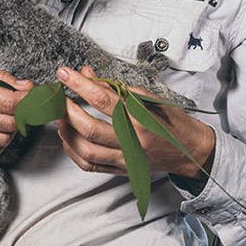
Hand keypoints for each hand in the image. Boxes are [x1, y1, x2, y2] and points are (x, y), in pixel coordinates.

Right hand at [0, 57, 32, 155]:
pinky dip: (1, 140)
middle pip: (10, 123)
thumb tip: (24, 86)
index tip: (35, 93)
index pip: (9, 102)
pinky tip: (0, 126)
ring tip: (14, 115)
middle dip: (25, 113)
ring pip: (4, 139)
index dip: (28, 99)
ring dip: (15, 128)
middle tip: (29, 104)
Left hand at [55, 66, 214, 178]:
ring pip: (86, 150)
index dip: (81, 85)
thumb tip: (89, 74)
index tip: (65, 74)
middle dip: (67, 110)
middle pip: (90, 128)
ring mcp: (126, 160)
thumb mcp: (150, 98)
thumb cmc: (171, 121)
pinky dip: (74, 151)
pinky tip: (67, 137)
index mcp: (141, 120)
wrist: (189, 150)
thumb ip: (117, 88)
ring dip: (67, 132)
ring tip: (59, 116)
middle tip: (56, 96)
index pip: (103, 100)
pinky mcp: (122, 171)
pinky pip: (90, 166)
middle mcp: (133, 142)